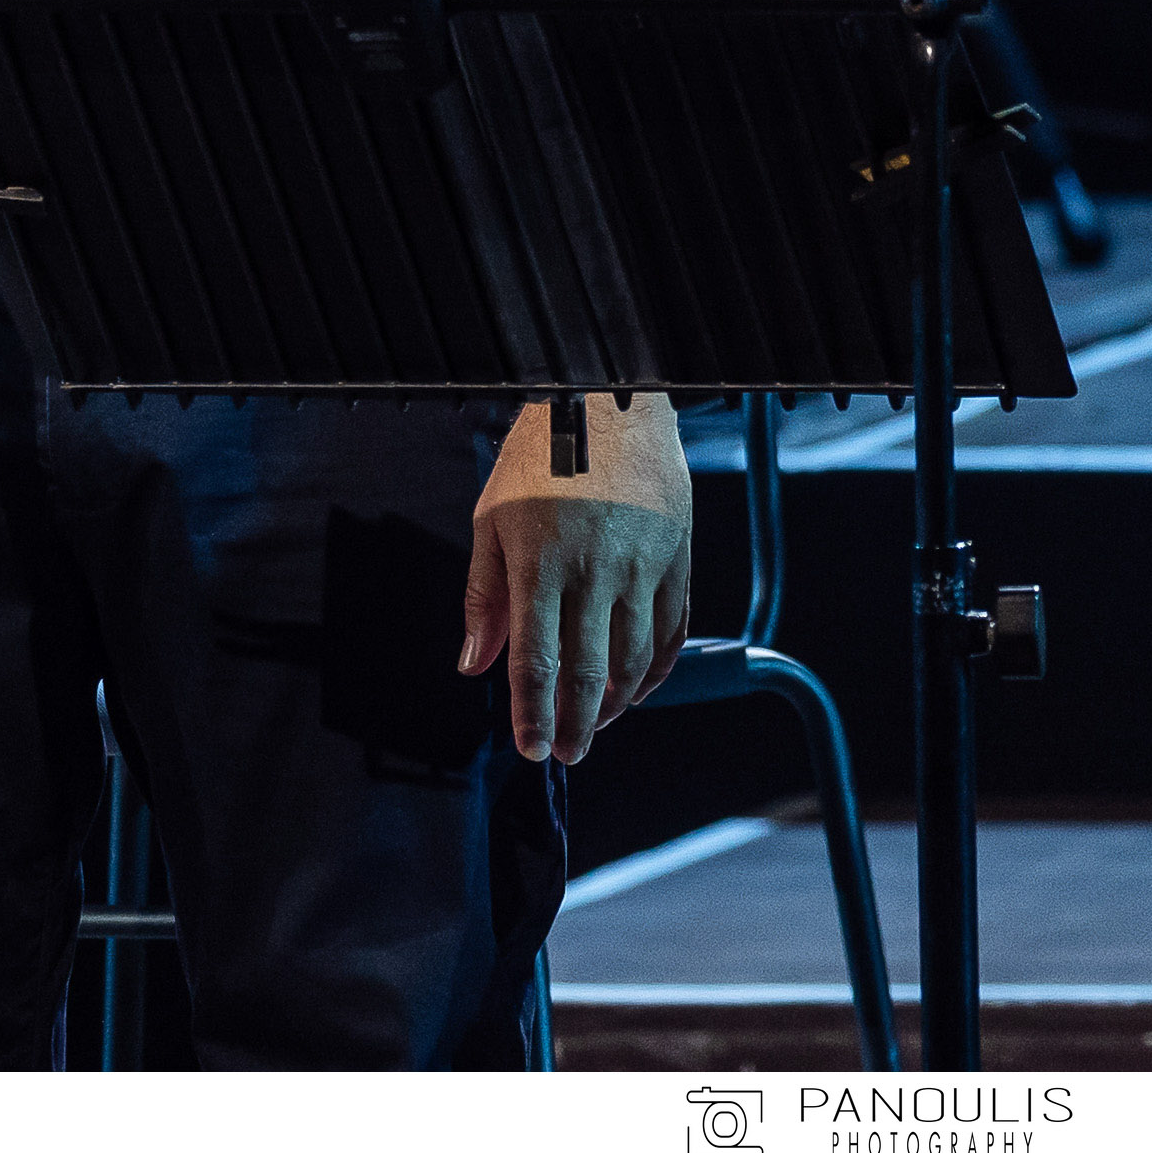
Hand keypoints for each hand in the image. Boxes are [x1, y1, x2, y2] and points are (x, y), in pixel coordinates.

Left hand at [460, 394, 692, 764]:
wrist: (607, 399)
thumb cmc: (540, 457)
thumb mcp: (492, 519)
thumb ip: (483, 596)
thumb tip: (474, 664)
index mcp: (541, 563)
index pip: (536, 661)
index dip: (533, 714)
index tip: (532, 749)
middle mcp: (595, 570)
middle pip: (589, 672)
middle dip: (576, 724)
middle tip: (568, 753)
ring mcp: (643, 565)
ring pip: (635, 659)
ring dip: (617, 704)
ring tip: (599, 723)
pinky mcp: (677, 556)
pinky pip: (673, 629)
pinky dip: (658, 668)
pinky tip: (640, 687)